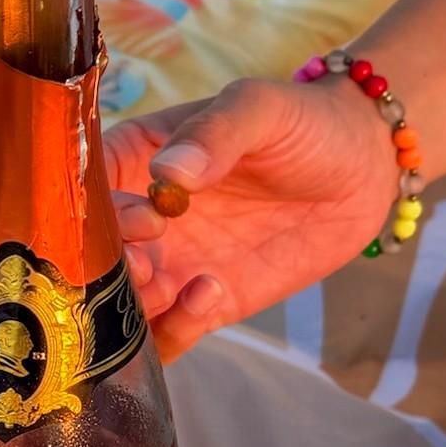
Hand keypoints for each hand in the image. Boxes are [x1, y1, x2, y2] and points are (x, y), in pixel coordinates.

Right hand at [104, 77, 399, 361]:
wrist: (362, 166)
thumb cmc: (302, 122)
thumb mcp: (259, 109)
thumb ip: (215, 133)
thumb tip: (170, 173)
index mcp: (133, 160)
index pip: (83, 194)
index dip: (96, 215)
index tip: (147, 216)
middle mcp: (138, 219)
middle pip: (87, 261)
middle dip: (106, 272)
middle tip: (152, 263)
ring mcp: (168, 266)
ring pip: (115, 309)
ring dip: (129, 311)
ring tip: (174, 283)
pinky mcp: (203, 304)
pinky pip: (166, 337)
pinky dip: (174, 329)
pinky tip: (212, 291)